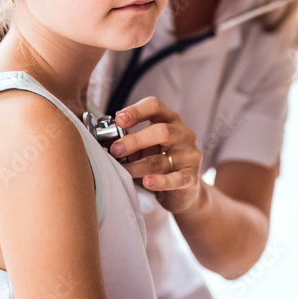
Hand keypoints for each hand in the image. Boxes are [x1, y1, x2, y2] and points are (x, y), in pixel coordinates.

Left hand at [108, 97, 203, 214]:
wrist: (183, 191)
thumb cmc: (159, 163)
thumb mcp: (146, 147)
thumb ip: (131, 141)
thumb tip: (106, 141)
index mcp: (170, 120)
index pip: (155, 106)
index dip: (136, 111)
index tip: (119, 119)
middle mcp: (183, 134)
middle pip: (162, 131)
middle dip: (135, 140)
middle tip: (115, 150)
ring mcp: (189, 156)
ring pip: (161, 160)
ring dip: (137, 166)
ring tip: (122, 170)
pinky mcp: (191, 178)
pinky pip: (175, 179)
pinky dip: (159, 181)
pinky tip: (147, 182)